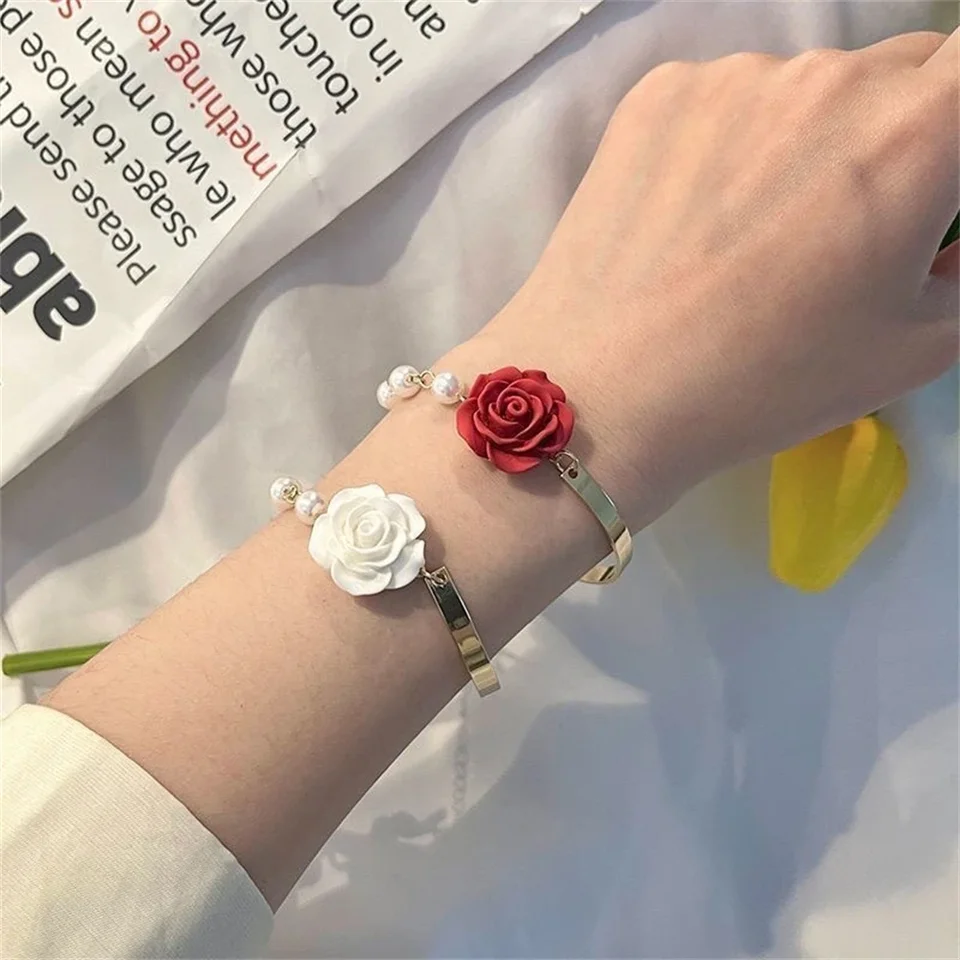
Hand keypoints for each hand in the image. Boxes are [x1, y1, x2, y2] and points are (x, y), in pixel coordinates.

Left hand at [473, 31, 958, 523]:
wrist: (605, 392)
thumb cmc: (766, 383)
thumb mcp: (916, 347)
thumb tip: (943, 239)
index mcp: (915, 132)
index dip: (958, 121)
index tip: (933, 178)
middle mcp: (829, 75)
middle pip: (897, 75)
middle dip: (895, 135)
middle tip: (843, 224)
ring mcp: (732, 77)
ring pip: (803, 89)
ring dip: (804, 139)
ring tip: (746, 233)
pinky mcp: (658, 94)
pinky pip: (723, 100)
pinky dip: (728, 142)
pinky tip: (688, 219)